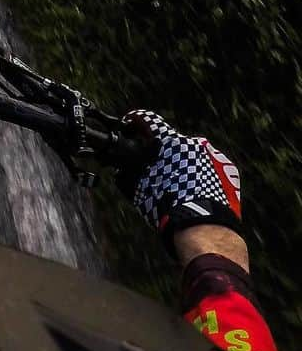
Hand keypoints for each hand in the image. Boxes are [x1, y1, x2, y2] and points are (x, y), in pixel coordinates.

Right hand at [120, 109, 243, 256]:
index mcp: (170, 142)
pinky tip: (196, 191)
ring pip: (192, 155)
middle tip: (156, 169)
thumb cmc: (168, 208)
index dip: (136, 121)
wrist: (204, 229)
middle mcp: (194, 143)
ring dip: (184, 164)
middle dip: (163, 151)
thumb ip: (129, 172)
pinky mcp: (228, 171)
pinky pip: (209, 167)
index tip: (131, 123)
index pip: (148, 121)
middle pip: (172, 142)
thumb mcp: (139, 189)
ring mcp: (214, 156)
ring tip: (180, 186)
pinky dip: (202, 174)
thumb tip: (122, 169)